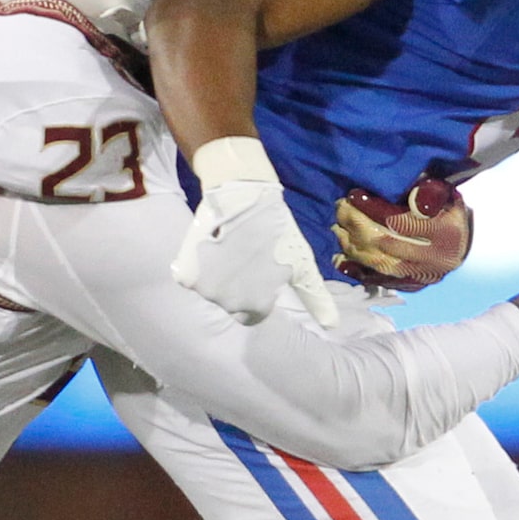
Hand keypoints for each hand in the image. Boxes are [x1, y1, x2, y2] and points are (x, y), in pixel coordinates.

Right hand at [169, 137, 338, 327]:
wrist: (244, 193)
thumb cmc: (277, 230)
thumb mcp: (301, 265)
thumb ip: (313, 298)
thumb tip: (332, 326)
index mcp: (255, 305)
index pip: (253, 316)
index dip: (259, 296)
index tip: (261, 275)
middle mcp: (227, 303)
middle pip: (232, 303)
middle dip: (240, 285)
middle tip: (248, 258)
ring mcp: (204, 288)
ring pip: (213, 291)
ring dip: (220, 275)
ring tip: (232, 251)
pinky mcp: (186, 272)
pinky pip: (193, 280)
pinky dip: (201, 267)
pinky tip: (214, 249)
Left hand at [333, 177, 471, 289]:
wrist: (461, 243)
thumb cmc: (447, 211)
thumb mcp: (446, 194)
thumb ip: (431, 192)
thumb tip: (417, 200)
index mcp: (447, 232)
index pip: (402, 221)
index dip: (374, 208)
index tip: (354, 195)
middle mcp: (436, 259)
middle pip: (386, 243)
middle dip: (357, 224)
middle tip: (340, 208)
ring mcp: (422, 276)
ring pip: (379, 263)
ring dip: (353, 246)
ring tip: (338, 228)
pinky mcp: (411, 286)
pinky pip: (378, 280)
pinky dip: (356, 269)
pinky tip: (340, 257)